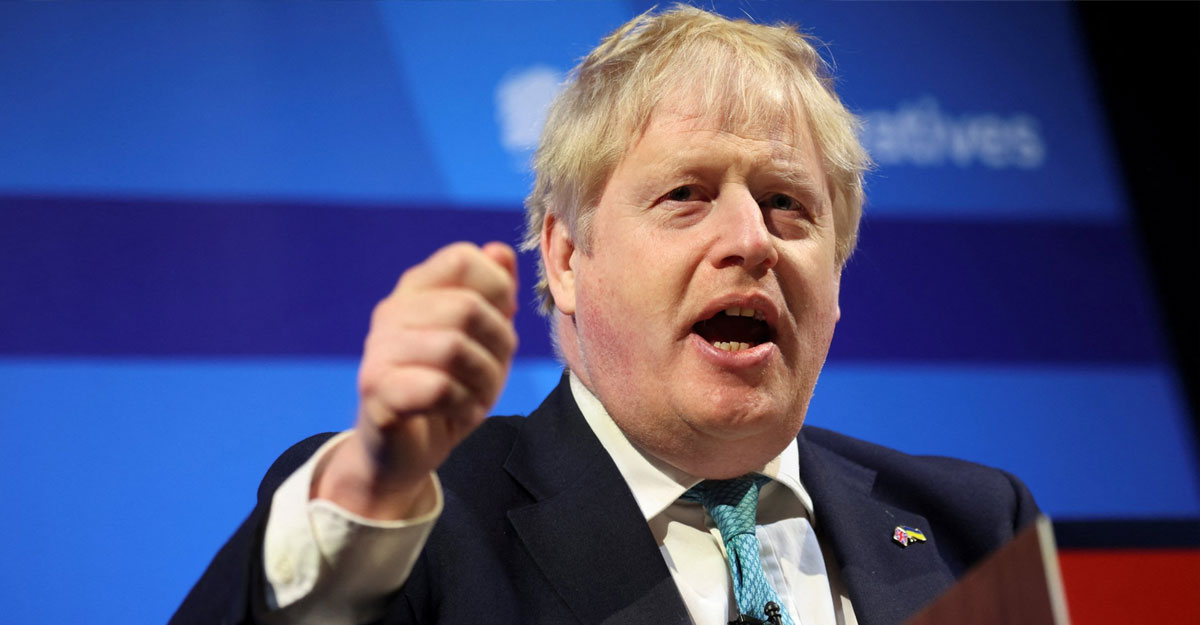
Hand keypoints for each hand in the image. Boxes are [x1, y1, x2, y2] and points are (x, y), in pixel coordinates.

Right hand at [314, 242, 518, 518]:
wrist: (403, 452)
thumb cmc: (450, 390)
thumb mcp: (483, 341)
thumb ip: (493, 296)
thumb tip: (499, 252)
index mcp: (417, 289)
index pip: (463, 259)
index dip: (498, 288)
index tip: (501, 321)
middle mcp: (392, 312)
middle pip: (468, 308)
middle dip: (499, 345)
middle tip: (494, 372)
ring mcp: (379, 351)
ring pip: (454, 348)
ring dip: (484, 381)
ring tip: (477, 397)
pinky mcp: (377, 391)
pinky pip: (437, 388)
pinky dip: (463, 406)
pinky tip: (459, 414)